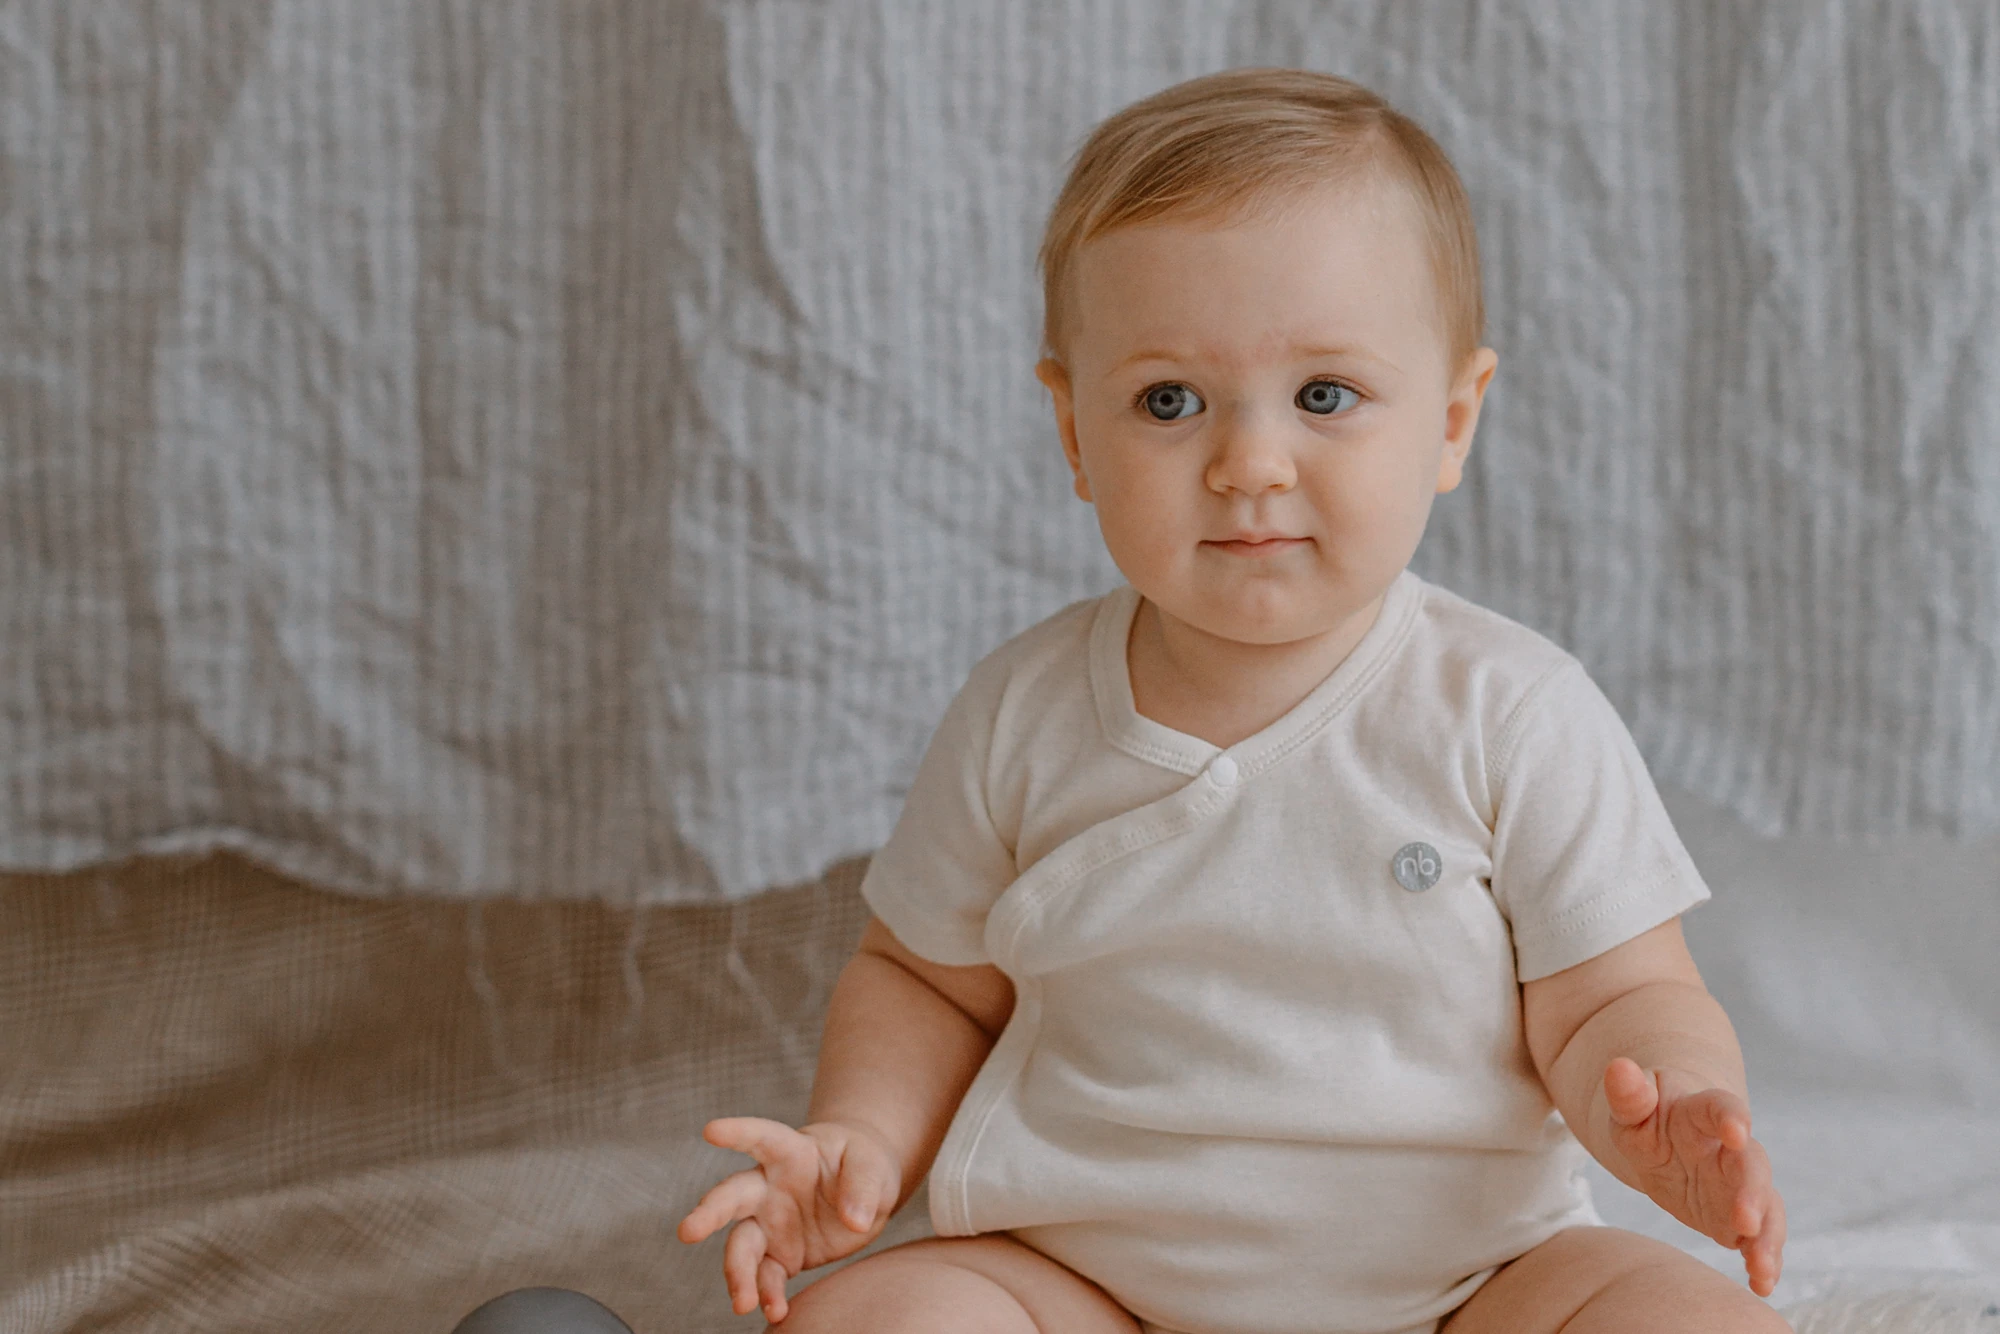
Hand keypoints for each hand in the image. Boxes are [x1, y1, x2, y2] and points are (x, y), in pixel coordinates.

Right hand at [676, 1117, 901, 1322]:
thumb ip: (863, 1186)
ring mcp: (770, 1223)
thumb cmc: (864, 1163)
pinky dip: (767, 1295)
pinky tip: (775, 1311)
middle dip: (709, 1213)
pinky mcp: (779, 1255)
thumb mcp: (873, 1165)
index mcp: (791, 1153)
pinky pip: (766, 1277)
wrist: (864, 1191)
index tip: (710, 1130)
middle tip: (688, 1231)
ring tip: (743, 1303)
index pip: (762, 1138)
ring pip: (742, 1246)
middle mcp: (770, 1187)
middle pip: (732, 1197)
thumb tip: (855, 1221)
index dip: (737, 1133)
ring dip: (738, 1273)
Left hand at [1602, 1057, 1786, 1296]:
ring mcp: (1740, 1185)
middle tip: (1745, 1219)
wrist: (1666, 1139)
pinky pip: (1760, 1238)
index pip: (1722, 1109)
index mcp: (1702, 1113)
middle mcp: (1731, 1150)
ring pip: (1766, 1207)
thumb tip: (1618, 1066)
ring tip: (1761, 1266)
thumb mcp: (1630, 1109)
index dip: (1731, 1117)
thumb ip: (1628, 1095)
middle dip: (1752, 1192)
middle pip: (1752, 1166)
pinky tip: (1761, 1283)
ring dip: (1768, 1236)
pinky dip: (1764, 1259)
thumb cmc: (1646, 1118)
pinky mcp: (1740, 1217)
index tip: (1736, 1130)